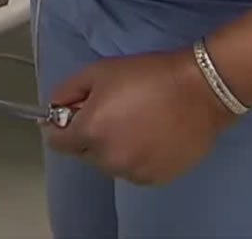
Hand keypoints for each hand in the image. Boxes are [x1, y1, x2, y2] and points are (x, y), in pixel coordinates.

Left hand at [42, 49, 235, 185]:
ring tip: (133, 123)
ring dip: (111, 148)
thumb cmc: (146, 75)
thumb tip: (52, 109)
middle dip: (87, 135)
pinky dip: (134, 157)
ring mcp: (133, 172)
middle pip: (82, 153)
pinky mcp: (156, 179)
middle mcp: (107, 159)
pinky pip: (132, 170)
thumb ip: (67, 91)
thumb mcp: (98, 72)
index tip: (72, 114)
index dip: (60, 126)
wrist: (199, 90)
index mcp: (90, 132)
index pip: (56, 142)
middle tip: (109, 112)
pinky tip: (149, 136)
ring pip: (108, 163)